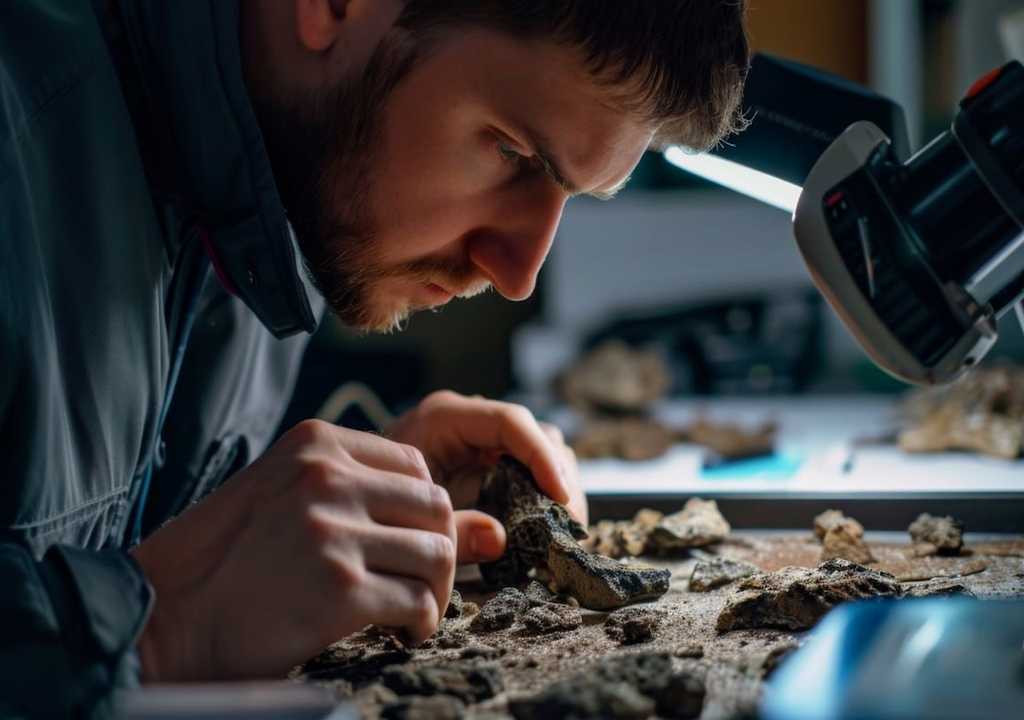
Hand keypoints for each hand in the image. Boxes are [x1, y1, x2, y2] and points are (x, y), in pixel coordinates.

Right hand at [132, 420, 456, 681]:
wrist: (163, 614)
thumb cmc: (229, 558)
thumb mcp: (292, 499)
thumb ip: (372, 498)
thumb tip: (489, 528)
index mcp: (315, 443)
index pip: (416, 465)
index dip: (423, 511)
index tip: (407, 542)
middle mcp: (326, 477)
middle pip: (436, 506)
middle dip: (440, 550)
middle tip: (421, 583)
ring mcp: (332, 531)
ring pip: (437, 553)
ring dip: (434, 590)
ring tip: (411, 610)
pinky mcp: (338, 589)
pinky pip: (418, 602)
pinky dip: (420, 622)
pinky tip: (400, 631)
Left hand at [386, 391, 586, 550]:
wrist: (355, 502)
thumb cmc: (373, 500)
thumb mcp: (407, 512)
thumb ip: (450, 528)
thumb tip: (499, 539)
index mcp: (446, 418)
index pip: (511, 422)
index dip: (541, 457)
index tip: (559, 496)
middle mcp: (472, 422)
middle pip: (538, 435)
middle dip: (559, 478)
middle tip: (569, 524)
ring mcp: (485, 442)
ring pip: (544, 452)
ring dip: (560, 490)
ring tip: (564, 531)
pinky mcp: (492, 465)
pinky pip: (533, 472)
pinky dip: (546, 499)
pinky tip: (550, 530)